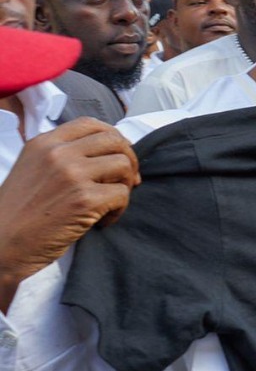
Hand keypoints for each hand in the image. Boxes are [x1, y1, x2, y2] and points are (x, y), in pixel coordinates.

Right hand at [0, 118, 138, 310]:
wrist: (0, 246)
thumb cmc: (17, 214)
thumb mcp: (32, 170)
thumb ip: (62, 156)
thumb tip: (109, 153)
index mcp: (43, 143)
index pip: (90, 124)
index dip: (113, 137)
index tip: (118, 155)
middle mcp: (58, 153)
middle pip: (114, 140)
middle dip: (129, 159)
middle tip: (127, 180)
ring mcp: (72, 175)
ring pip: (123, 165)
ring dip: (126, 184)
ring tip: (112, 203)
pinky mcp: (84, 199)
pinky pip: (122, 194)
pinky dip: (119, 209)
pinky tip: (103, 222)